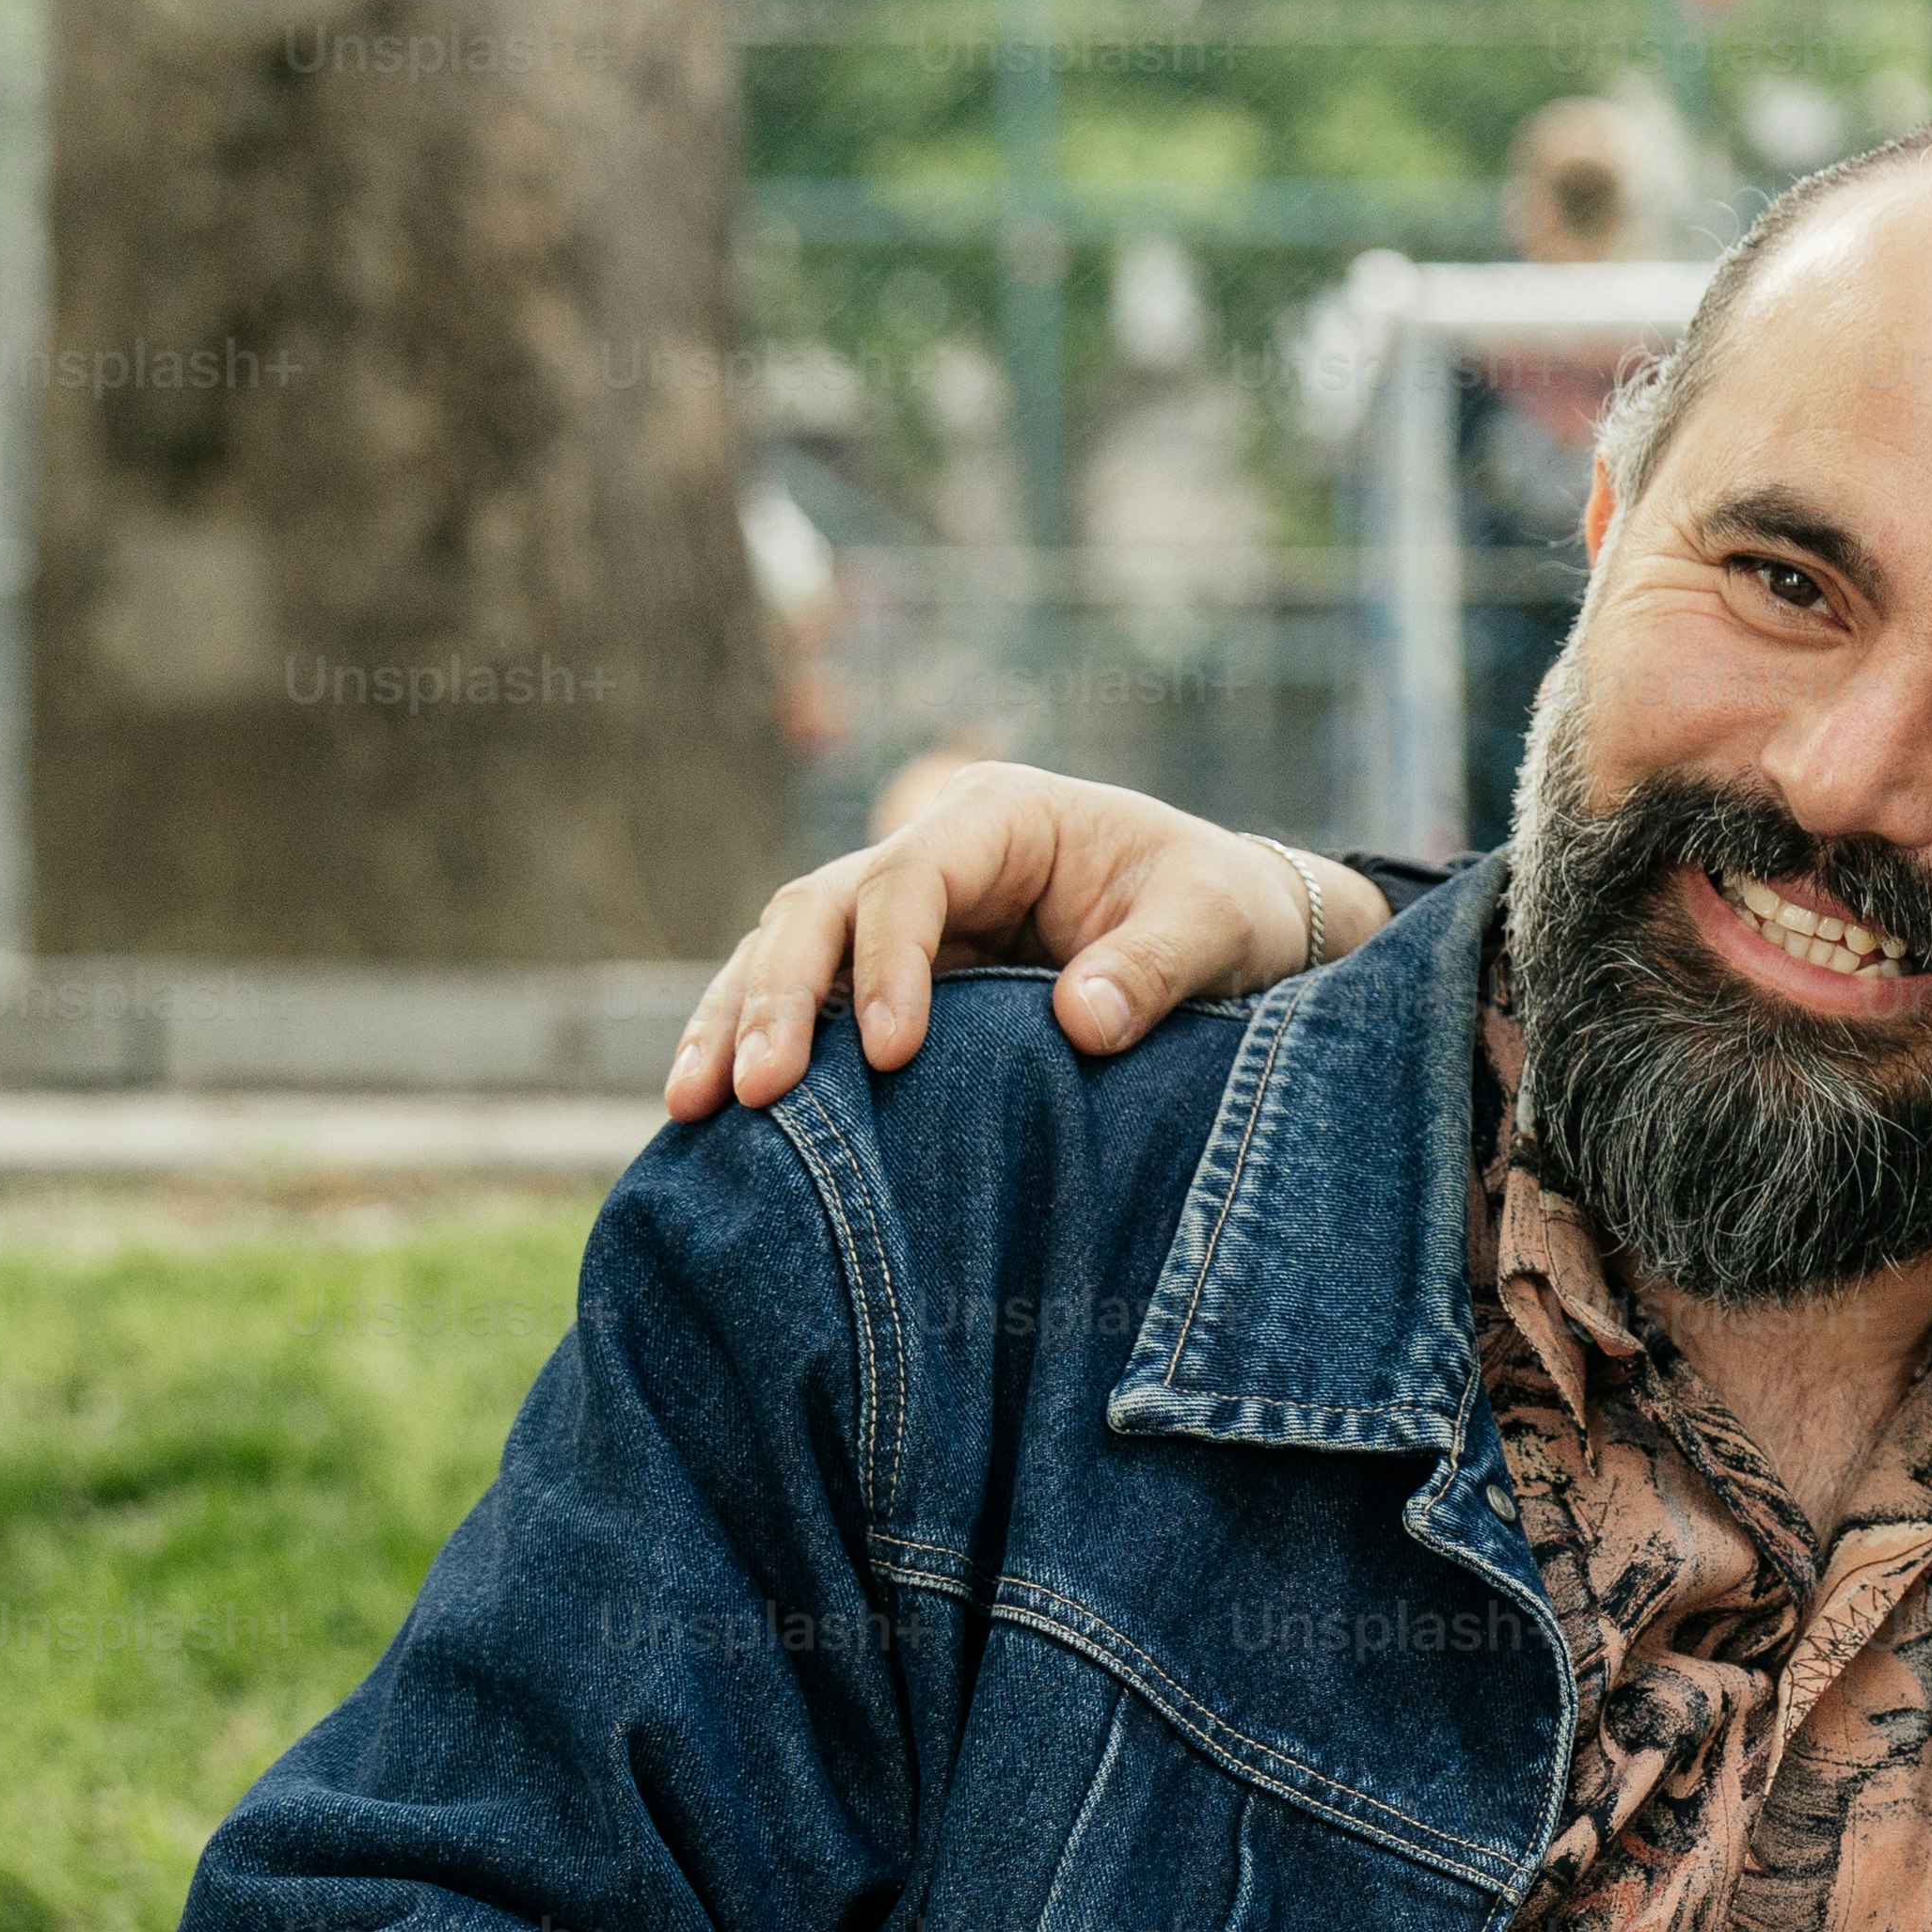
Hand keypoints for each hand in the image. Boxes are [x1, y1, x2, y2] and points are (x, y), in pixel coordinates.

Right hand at [662, 763, 1380, 1122]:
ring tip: (694, 1109)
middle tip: (754, 1093)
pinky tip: (711, 1113)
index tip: (892, 1054)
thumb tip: (1082, 1023)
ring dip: (737, 1024)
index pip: (911, 881)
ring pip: (787, 951)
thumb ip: (1155, 969)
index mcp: (1003, 818)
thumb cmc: (1225, 912)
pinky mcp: (892, 972)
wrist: (1237, 928)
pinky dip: (759, 1045)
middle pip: (819, 909)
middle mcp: (936, 853)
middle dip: (780, 998)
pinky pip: (808, 1001)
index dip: (889, 964)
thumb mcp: (1214, 928)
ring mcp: (904, 911)